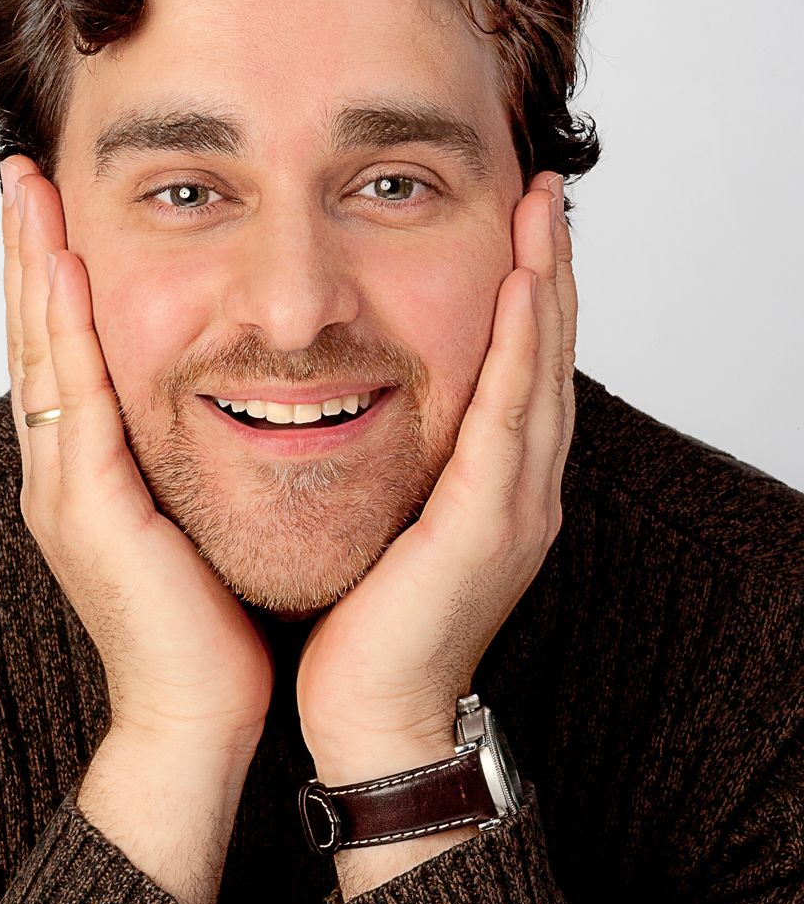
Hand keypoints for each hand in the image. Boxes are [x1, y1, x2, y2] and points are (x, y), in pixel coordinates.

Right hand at [1, 155, 274, 758]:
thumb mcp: (198, 518)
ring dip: (32, 268)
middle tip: (22, 173)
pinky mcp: (88, 508)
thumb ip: (191, 462)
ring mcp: (63, 489)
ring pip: (41, 354)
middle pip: (36, 339)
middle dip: (27, 253)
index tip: (55, 209)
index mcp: (88, 473)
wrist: (199, 716)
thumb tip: (234, 405)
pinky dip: (64, 330)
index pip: (64, 354)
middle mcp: (61, 472)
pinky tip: (63, 269)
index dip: (51, 280)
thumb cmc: (211, 625)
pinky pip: (74, 400)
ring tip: (27, 193)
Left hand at [296, 173, 574, 779]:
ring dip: (545, 285)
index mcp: (497, 487)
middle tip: (542, 188)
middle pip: (547, 355)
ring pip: (543, 371)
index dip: (525, 293)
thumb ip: (394, 460)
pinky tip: (519, 286)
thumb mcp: (385, 519)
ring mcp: (518, 505)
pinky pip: (512, 416)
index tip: (516, 223)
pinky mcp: (490, 522)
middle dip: (548, 268)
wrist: (372, 714)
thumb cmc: (365, 626)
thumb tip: (355, 401)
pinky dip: (520, 346)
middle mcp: (523, 488)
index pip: (521, 368)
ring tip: (543, 210)